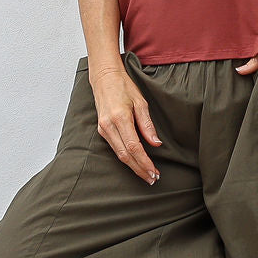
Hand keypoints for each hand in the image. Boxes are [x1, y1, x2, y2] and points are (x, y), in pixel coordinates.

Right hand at [88, 64, 162, 183]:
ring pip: (119, 154)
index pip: (134, 147)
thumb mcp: (141, 102)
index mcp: (120, 118)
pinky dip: (126, 158)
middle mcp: (109, 126)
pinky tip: (135, 163)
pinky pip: (115, 148)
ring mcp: (103, 129)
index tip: (154, 172)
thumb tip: (155, 143)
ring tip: (146, 174)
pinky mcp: (101, 130)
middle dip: (139, 169)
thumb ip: (147, 124)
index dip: (144, 162)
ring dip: (133, 166)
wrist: (104, 78)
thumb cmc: (124, 87)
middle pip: (125, 155)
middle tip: (152, 179)